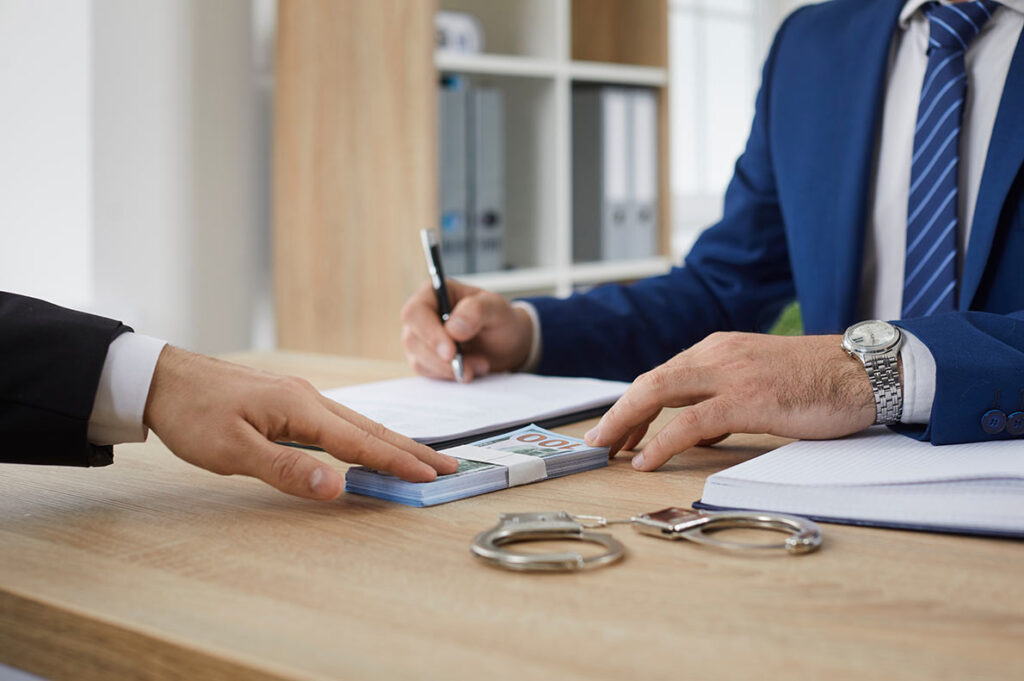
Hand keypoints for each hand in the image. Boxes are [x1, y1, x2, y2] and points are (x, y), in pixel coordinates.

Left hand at [143, 346, 458, 499]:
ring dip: (391, 442)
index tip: (430, 476)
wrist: (161, 379)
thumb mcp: (232, 451)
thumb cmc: (193, 414)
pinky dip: (365, 435)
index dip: (397, 462)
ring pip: (357, 423)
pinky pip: (339, 421)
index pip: (361, 441)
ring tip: (420, 457)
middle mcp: (308, 398)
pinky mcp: (288, 401)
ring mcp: (299, 397)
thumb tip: (338, 486)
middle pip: (370, 428)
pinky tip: (368, 442)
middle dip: (411, 449)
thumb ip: (287, 469)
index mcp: (300, 408)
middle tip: (448, 466)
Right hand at [400, 279, 533, 380]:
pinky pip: (428, 373)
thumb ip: (476, 311)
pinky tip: (471, 370)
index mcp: (434, 293)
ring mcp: (420, 338)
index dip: (429, 333)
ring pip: (419, 360)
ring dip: (449, 369)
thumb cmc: (499, 319)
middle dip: (441, 359)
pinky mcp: (425, 359)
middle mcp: (421, 315)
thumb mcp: (496, 308)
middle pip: (413, 340)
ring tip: (481, 365)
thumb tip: (452, 328)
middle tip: (471, 368)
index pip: (415, 312)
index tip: (451, 352)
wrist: (506, 343)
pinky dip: (450, 376)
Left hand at [584, 333, 876, 470]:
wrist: (865, 371)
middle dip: (618, 414)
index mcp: (719, 349)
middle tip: (597, 441)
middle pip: (650, 382)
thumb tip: (699, 430)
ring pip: (659, 394)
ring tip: (607, 449)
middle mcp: (717, 354)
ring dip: (626, 423)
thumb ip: (725, 398)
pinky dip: (661, 442)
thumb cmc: (818, 381)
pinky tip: (645, 460)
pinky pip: (690, 422)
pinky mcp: (747, 400)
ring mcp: (730, 374)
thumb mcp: (760, 383)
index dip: (633, 404)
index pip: (662, 376)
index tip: (617, 428)